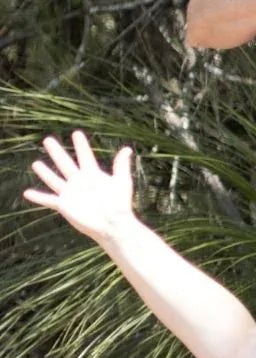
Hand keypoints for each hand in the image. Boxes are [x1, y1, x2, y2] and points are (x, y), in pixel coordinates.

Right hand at [25, 132, 140, 243]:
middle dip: (56, 151)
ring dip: (44, 172)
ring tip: (35, 163)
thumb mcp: (122, 182)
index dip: (81, 145)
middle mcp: (79, 181)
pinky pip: (48, 199)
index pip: (85, 156)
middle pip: (65, 163)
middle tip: (47, 139)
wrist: (113, 224)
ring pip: (54, 179)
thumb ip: (121, 165)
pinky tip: (27, 193)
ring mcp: (70, 193)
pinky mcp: (64, 205)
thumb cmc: (120, 204)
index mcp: (93, 174)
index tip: (76, 133)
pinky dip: (38, 197)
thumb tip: (127, 149)